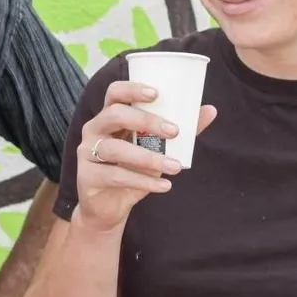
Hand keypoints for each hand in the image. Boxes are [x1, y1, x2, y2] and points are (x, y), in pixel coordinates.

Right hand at [72, 80, 216, 233]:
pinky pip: (116, 175)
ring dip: (148, 157)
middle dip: (146, 120)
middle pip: (114, 115)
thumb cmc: (132, 170)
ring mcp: (87, 153)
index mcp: (110, 117)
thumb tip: (210, 109)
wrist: (108, 208)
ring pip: (115, 149)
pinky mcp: (87, 177)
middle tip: (174, 132)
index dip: (132, 89)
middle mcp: (94, 130)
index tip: (156, 94)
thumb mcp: (156, 149)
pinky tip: (163, 185)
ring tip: (175, 167)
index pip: (115, 93)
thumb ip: (179, 130)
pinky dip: (143, 181)